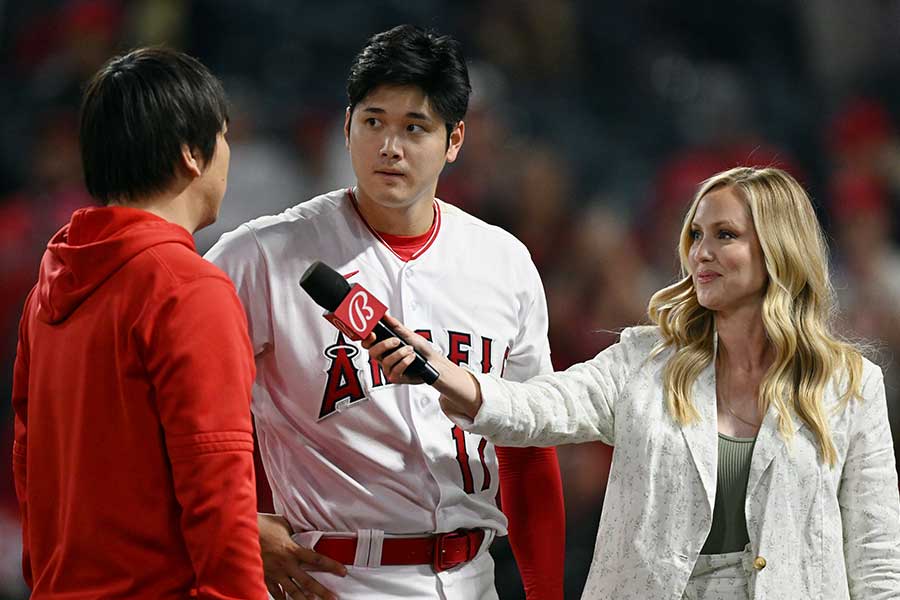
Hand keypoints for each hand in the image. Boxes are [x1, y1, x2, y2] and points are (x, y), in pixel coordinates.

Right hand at [257, 513, 345, 599]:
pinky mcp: (264, 577)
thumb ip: (293, 529)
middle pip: (307, 581)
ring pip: (292, 591)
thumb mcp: (282, 523)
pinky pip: (275, 592)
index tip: (343, 572)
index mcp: (292, 550)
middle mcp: (286, 564)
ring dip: (303, 599)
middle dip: (321, 591)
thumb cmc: (262, 525)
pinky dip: (281, 598)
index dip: (331, 565)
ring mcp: (275, 573)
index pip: (317, 559)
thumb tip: (300, 529)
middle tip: (332, 598)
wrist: (241, 534)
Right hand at [363, 314, 483, 418]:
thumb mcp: (408, 333)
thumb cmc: (421, 349)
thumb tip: (384, 315)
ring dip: (400, 354)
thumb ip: (394, 325)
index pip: (368, 342)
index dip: (366, 338)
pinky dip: (405, 362)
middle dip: (384, 345)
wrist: (434, 361)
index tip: (373, 333)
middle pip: (372, 352)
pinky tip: (412, 358)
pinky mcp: (396, 377)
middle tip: (396, 341)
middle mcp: (384, 357)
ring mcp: (389, 368)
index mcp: (384, 346)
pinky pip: (395, 370)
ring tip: (410, 350)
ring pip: (385, 362)